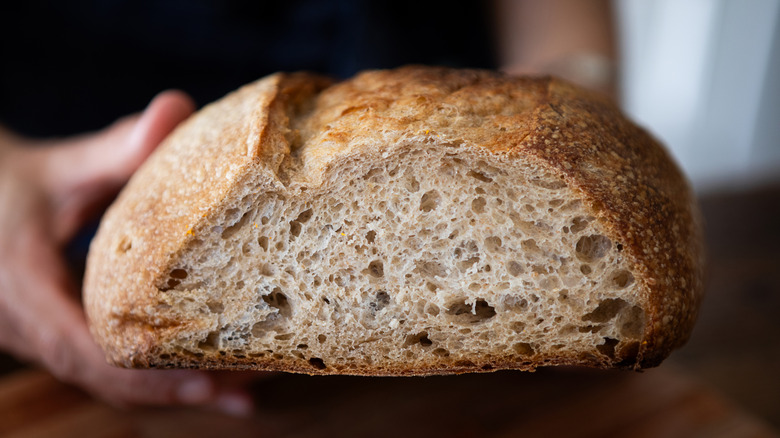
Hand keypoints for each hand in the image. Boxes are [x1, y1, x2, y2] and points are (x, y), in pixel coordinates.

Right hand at [0, 92, 255, 414]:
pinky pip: (108, 372)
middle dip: (180, 391)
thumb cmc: (8, 185)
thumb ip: (117, 149)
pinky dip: (156, 378)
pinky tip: (206, 374)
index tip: (211, 384)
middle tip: (250, 392)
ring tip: (243, 391)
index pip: (92, 354)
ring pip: (111, 385)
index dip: (152, 375)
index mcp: (25, 293)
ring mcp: (42, 342)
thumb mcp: (59, 169)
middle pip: (112, 383)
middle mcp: (29, 331)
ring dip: (174, 390)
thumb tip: (177, 108)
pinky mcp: (58, 338)